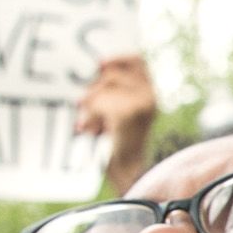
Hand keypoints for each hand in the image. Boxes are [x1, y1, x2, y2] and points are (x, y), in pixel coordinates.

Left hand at [76, 54, 159, 192]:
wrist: (128, 174)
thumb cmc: (118, 145)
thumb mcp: (117, 112)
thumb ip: (112, 93)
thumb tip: (95, 70)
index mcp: (150, 94)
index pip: (137, 60)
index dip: (117, 58)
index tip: (100, 63)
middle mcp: (150, 97)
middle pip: (113, 74)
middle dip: (93, 89)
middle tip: (81, 104)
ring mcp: (142, 105)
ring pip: (105, 88)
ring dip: (90, 105)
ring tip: (87, 123)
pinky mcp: (128, 115)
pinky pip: (101, 104)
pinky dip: (91, 117)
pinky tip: (87, 129)